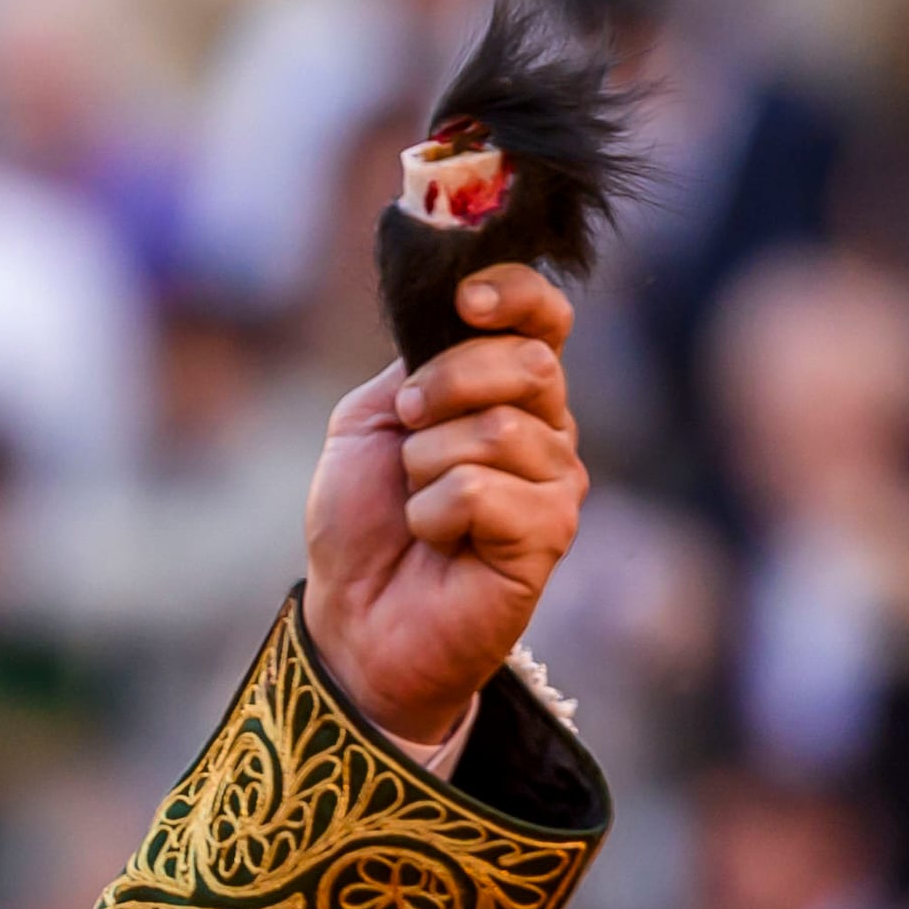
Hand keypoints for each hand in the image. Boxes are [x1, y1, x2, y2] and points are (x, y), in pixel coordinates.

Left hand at [301, 266, 589, 749]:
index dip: (517, 294)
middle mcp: (546, 430)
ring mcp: (555, 483)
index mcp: (507, 391)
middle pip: (528, 364)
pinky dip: (434, 513)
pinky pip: (484, 490)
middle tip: (407, 428)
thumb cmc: (365, 520)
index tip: (467, 300)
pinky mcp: (550, 534)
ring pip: (499, 429)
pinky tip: (437, 541)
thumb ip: (416, 361)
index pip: (545, 319)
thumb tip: (458, 313)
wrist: (354, 614)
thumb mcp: (372, 419)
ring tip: (418, 504)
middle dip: (446, 384)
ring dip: (427, 464)